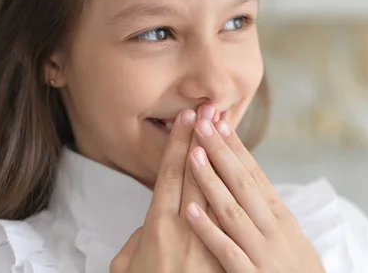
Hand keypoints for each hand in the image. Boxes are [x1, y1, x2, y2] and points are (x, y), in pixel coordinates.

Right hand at [110, 108, 223, 272]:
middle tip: (208, 109)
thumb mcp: (126, 267)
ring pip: (218, 188)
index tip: (185, 118)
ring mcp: (211, 240)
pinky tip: (241, 168)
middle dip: (202, 138)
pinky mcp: (228, 253)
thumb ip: (137, 240)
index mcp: (158, 227)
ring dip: (222, 155)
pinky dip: (237, 187)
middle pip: (196, 173)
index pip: (170, 174)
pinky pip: (234, 212)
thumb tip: (148, 227)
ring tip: (224, 128)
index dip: (178, 144)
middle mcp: (186, 228)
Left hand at [185, 108, 325, 272]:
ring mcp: (262, 251)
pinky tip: (189, 210)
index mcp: (281, 216)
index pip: (255, 175)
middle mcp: (273, 228)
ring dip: (211, 180)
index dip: (237, 148)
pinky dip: (208, 229)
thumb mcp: (289, 237)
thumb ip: (267, 213)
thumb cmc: (298, 272)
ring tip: (192, 154)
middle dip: (222, 152)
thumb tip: (246, 186)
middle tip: (204, 123)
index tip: (221, 124)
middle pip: (243, 183)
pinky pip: (226, 250)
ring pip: (232, 209)